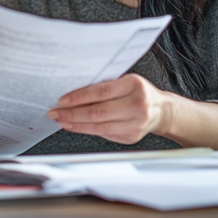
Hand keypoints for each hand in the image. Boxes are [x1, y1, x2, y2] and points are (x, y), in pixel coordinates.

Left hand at [47, 74, 169, 145]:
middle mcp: (138, 105)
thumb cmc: (138, 92)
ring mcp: (136, 123)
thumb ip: (104, 86)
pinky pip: (104, 134)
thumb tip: (73, 94)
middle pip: (98, 112)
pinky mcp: (132, 137)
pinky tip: (75, 126)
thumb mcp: (125, 81)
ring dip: (76, 124)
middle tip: (55, 112)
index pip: (101, 92)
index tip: (62, 100)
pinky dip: (86, 130)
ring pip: (99, 126)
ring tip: (61, 120)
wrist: (161, 110)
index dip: (79, 97)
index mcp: (134, 85)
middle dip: (72, 113)